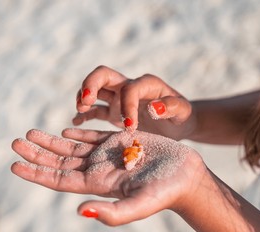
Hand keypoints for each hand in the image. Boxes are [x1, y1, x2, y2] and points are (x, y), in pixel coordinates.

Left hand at [11, 128, 205, 224]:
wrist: (186, 175)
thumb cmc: (167, 191)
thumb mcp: (141, 204)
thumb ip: (114, 212)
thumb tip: (82, 212)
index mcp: (99, 184)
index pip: (60, 180)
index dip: (37, 173)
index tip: (15, 164)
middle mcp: (100, 170)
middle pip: (61, 163)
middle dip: (37, 153)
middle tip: (15, 142)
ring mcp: (110, 155)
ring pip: (73, 148)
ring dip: (51, 141)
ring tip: (30, 133)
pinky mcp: (123, 141)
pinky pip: (94, 137)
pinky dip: (77, 133)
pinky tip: (65, 130)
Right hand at [74, 66, 195, 139]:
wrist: (179, 123)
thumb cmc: (182, 117)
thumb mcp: (182, 112)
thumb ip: (172, 107)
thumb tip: (153, 107)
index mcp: (147, 84)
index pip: (130, 89)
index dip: (127, 106)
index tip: (130, 127)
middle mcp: (130, 87)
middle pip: (104, 75)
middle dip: (91, 84)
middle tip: (85, 101)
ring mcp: (120, 99)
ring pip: (96, 89)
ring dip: (83, 96)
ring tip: (80, 110)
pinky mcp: (115, 112)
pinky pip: (96, 110)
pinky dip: (85, 114)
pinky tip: (77, 122)